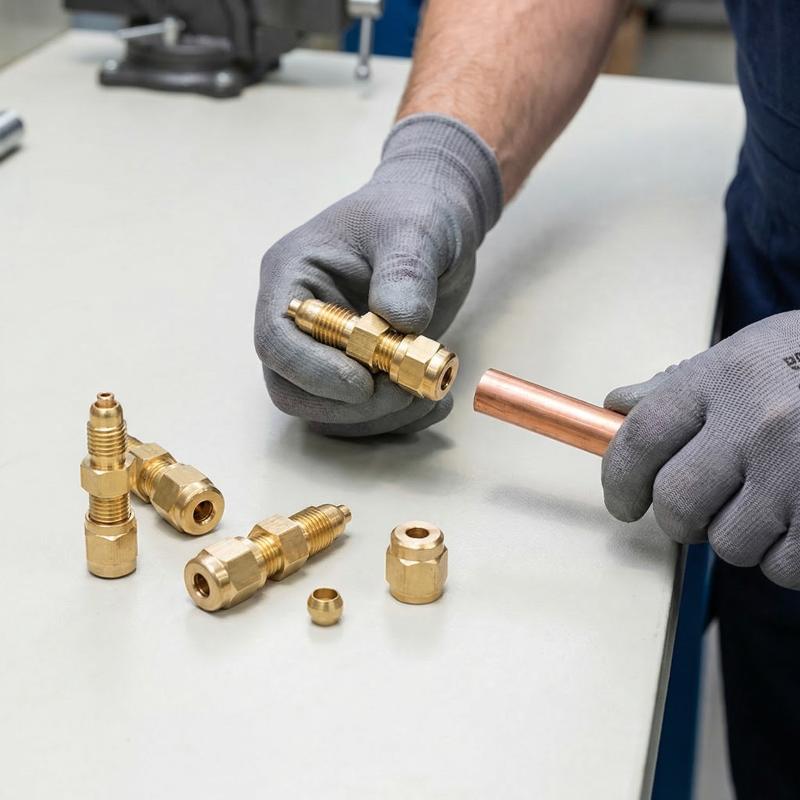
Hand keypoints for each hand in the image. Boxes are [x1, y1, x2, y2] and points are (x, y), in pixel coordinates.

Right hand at [255, 114, 501, 435]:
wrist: (437, 218)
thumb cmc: (415, 210)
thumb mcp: (415, 229)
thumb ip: (405, 271)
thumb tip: (399, 320)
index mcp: (292, 277)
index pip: (276, 340)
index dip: (312, 372)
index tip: (363, 384)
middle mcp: (299, 321)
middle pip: (293, 389)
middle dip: (349, 405)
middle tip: (404, 391)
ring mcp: (326, 351)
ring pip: (328, 412)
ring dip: (379, 418)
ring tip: (433, 396)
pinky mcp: (357, 370)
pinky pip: (362, 415)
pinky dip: (397, 420)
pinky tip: (435, 402)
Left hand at [602, 312, 799, 588]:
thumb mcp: (747, 353)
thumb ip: (680, 384)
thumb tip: (618, 408)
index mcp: (724, 378)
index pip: (640, 440)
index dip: (619, 479)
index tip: (623, 501)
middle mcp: (757, 423)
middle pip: (677, 502)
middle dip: (676, 518)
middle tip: (692, 511)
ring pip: (729, 542)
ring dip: (738, 535)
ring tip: (768, 501)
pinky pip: (783, 567)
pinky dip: (783, 557)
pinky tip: (798, 522)